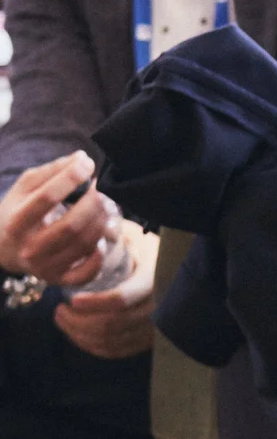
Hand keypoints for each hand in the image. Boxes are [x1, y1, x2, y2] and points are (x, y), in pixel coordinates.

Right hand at [0, 152, 121, 282]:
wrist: (3, 247)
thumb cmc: (19, 210)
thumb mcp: (26, 187)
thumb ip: (52, 171)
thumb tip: (82, 158)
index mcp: (16, 221)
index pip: (46, 198)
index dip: (70, 179)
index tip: (87, 165)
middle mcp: (28, 248)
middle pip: (70, 226)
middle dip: (93, 204)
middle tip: (102, 190)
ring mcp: (44, 267)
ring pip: (83, 245)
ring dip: (101, 222)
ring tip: (104, 207)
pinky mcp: (58, 280)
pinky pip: (86, 273)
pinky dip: (99, 255)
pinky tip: (101, 239)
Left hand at [54, 222, 157, 357]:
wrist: (172, 270)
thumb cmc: (145, 249)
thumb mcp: (132, 235)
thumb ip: (112, 234)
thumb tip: (91, 231)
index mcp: (152, 280)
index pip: (121, 300)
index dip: (94, 303)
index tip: (71, 300)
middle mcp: (156, 308)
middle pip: (111, 325)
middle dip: (78, 322)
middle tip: (58, 311)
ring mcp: (153, 328)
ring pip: (111, 342)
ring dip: (80, 335)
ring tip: (63, 319)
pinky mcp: (146, 341)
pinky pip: (116, 351)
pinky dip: (93, 347)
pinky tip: (78, 334)